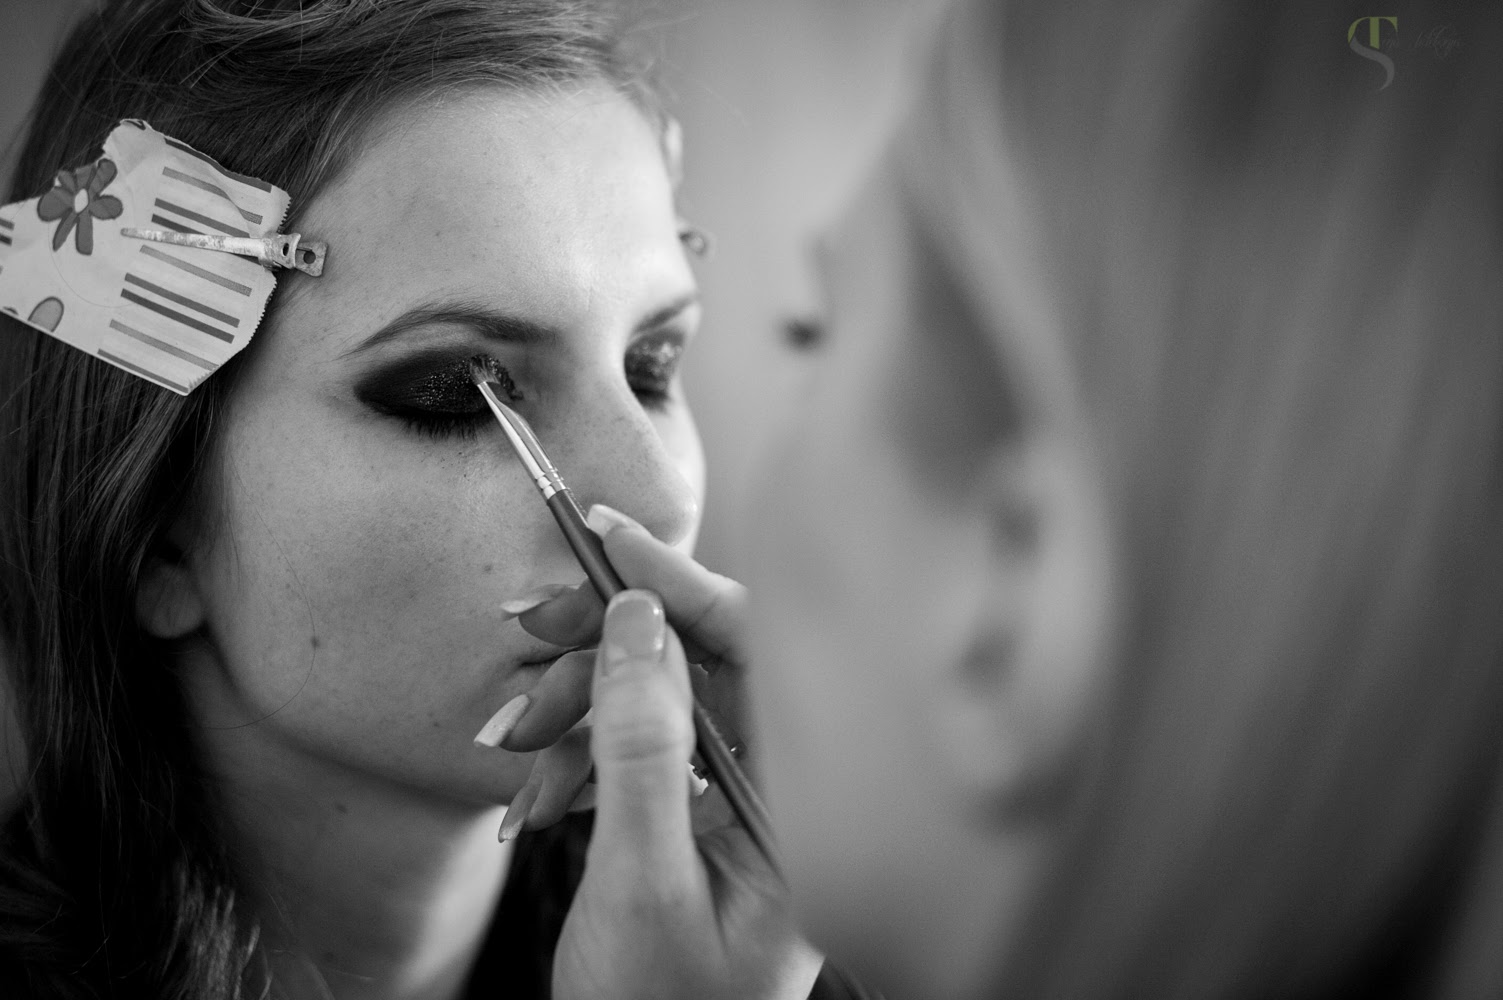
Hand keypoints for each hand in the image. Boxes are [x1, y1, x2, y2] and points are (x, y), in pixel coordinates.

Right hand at [551, 587, 819, 998]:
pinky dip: (578, 763)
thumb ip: (644, 744)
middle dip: (607, 650)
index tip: (605, 538)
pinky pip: (638, 755)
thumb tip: (639, 621)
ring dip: (575, 714)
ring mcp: (739, 811)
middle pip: (702, 670)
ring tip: (510, 747)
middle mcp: (783, 798)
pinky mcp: (695, 823)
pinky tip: (531, 798)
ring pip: (659, 706)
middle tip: (525, 632)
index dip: (683, 586)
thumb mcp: (640, 882)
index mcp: (805, 812)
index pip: (761, 657)